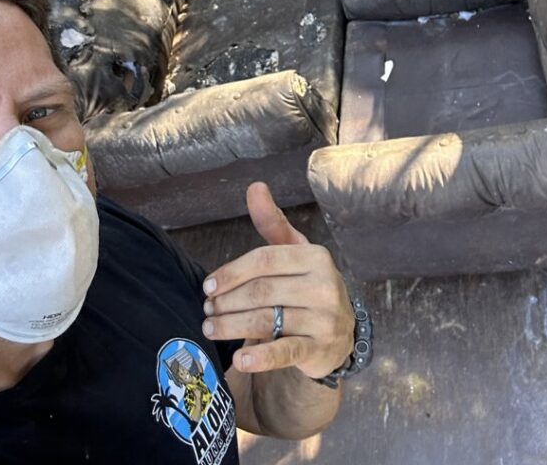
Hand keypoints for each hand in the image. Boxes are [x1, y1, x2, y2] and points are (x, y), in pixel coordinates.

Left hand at [202, 182, 354, 378]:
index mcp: (315, 256)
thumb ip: (272, 222)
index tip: (208, 285)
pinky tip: (238, 360)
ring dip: (232, 326)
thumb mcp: (294, 251)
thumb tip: (255, 186)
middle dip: (227, 301)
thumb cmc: (307, 284)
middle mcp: (324, 285)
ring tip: (210, 329)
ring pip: (267, 320)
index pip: (264, 260)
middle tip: (206, 309)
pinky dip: (260, 358)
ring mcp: (325, 319)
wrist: (339, 332)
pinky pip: (285, 352)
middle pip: (262, 291)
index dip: (232, 272)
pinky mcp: (320, 349)